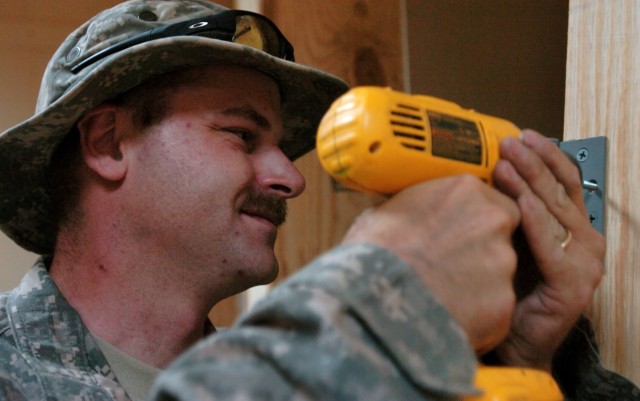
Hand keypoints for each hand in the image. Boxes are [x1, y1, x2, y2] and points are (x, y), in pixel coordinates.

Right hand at [342, 175, 520, 352]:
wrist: (375, 297)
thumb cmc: (372, 251)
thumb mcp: (383, 214)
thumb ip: (411, 210)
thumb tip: (401, 216)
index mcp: (464, 191)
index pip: (491, 200)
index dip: (475, 220)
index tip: (459, 233)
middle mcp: (492, 221)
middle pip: (502, 236)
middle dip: (482, 252)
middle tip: (451, 267)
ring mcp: (502, 262)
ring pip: (499, 275)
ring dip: (479, 285)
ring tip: (443, 297)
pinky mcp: (503, 303)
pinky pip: (494, 310)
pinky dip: (476, 316)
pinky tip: (448, 318)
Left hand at [492, 129, 604, 370]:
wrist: (514, 340)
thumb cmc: (508, 288)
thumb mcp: (509, 239)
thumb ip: (506, 210)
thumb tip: (481, 172)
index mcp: (572, 228)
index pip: (564, 181)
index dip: (545, 156)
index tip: (521, 136)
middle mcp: (584, 241)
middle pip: (560, 191)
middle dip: (534, 163)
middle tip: (509, 142)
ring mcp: (584, 263)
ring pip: (556, 212)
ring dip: (531, 184)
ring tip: (507, 163)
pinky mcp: (573, 285)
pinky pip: (551, 246)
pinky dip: (536, 222)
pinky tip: (519, 204)